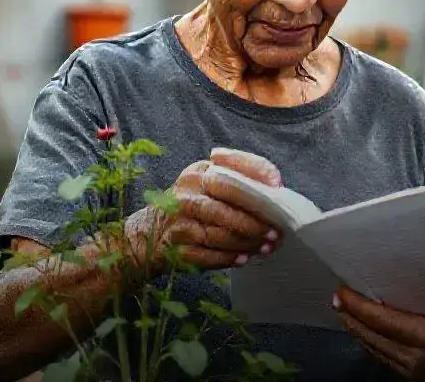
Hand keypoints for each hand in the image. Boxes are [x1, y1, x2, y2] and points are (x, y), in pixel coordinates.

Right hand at [126, 148, 282, 273]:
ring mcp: (178, 220)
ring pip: (220, 233)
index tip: (278, 186)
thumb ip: (237, 182)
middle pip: (227, 203)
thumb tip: (276, 187)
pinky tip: (243, 259)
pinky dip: (227, 258)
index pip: (231, 166)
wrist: (146, 236)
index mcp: (199, 173)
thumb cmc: (190, 209)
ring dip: (247, 242)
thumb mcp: (207, 187)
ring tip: (265, 247)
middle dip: (255, 219)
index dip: (258, 173)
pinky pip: (207, 255)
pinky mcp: (174, 247)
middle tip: (275, 231)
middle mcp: (186, 192)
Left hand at [334, 286, 424, 380]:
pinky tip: (369, 334)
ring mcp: (419, 375)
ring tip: (347, 312)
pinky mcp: (422, 379)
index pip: (386, 323)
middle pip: (374, 339)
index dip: (361, 308)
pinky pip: (387, 362)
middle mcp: (420, 363)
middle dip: (352, 318)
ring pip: (377, 352)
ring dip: (359, 332)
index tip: (343, 292)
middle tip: (338, 297)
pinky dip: (373, 345)